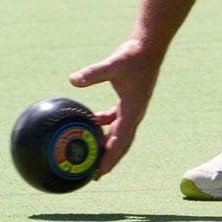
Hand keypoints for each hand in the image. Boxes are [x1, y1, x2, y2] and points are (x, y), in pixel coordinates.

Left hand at [69, 40, 163, 176]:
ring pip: (120, 133)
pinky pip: (117, 119)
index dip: (110, 158)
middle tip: (94, 175)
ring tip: (94, 156)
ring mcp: (133, 107)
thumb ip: (92, 73)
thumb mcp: (112, 65)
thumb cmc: (134, 56)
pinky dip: (106, 124)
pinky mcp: (129, 100)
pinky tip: (94, 122)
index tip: (99, 172)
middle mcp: (134, 113)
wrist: (149, 45)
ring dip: (108, 145)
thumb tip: (73, 80)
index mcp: (133, 111)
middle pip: (122, 144)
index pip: (120, 141)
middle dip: (109, 160)